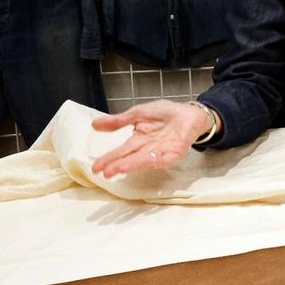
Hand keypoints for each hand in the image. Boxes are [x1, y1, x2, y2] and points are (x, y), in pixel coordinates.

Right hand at [90, 100, 212, 177]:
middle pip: (130, 159)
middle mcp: (148, 149)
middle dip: (117, 165)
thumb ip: (118, 121)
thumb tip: (94, 124)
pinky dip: (155, 159)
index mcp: (138, 140)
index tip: (96, 167)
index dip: (109, 159)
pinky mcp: (175, 153)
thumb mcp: (137, 114)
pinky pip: (164, 158)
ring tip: (119, 168)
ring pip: (144, 160)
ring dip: (132, 165)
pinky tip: (147, 160)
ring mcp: (161, 153)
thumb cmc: (165, 114)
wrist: (189, 112)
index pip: (121, 152)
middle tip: (104, 172)